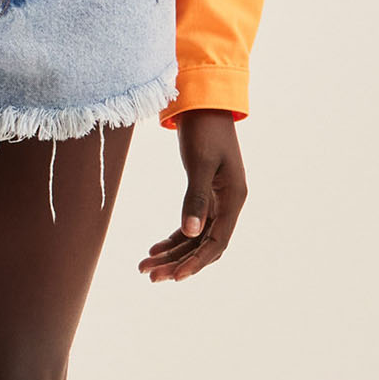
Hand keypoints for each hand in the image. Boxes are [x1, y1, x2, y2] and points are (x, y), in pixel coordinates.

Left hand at [139, 109, 247, 284]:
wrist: (203, 102)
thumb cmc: (204, 129)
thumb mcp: (198, 163)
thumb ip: (194, 198)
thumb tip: (190, 233)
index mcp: (234, 198)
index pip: (216, 242)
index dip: (196, 263)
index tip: (174, 277)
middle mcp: (228, 203)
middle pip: (204, 245)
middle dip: (178, 263)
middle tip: (149, 275)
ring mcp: (217, 199)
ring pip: (195, 237)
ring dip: (171, 254)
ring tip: (144, 266)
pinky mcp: (204, 193)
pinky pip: (191, 224)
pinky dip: (173, 238)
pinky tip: (154, 249)